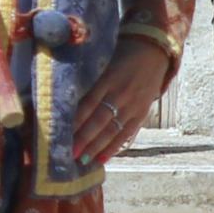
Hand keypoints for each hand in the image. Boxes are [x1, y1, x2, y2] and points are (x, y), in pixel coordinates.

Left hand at [74, 37, 174, 164]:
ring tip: (83, 160)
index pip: (88, 103)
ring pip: (113, 130)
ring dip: (97, 146)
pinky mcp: (142, 113)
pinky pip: (127, 133)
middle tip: (69, 153)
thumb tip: (64, 100)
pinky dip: (115, 146)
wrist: (153, 52)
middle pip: (99, 120)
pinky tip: (103, 158)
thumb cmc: (120, 57)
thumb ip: (89, 82)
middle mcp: (120, 93)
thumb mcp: (103, 65)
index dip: (75, 120)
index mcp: (108, 79)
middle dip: (84, 138)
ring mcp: (133, 105)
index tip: (61, 134)